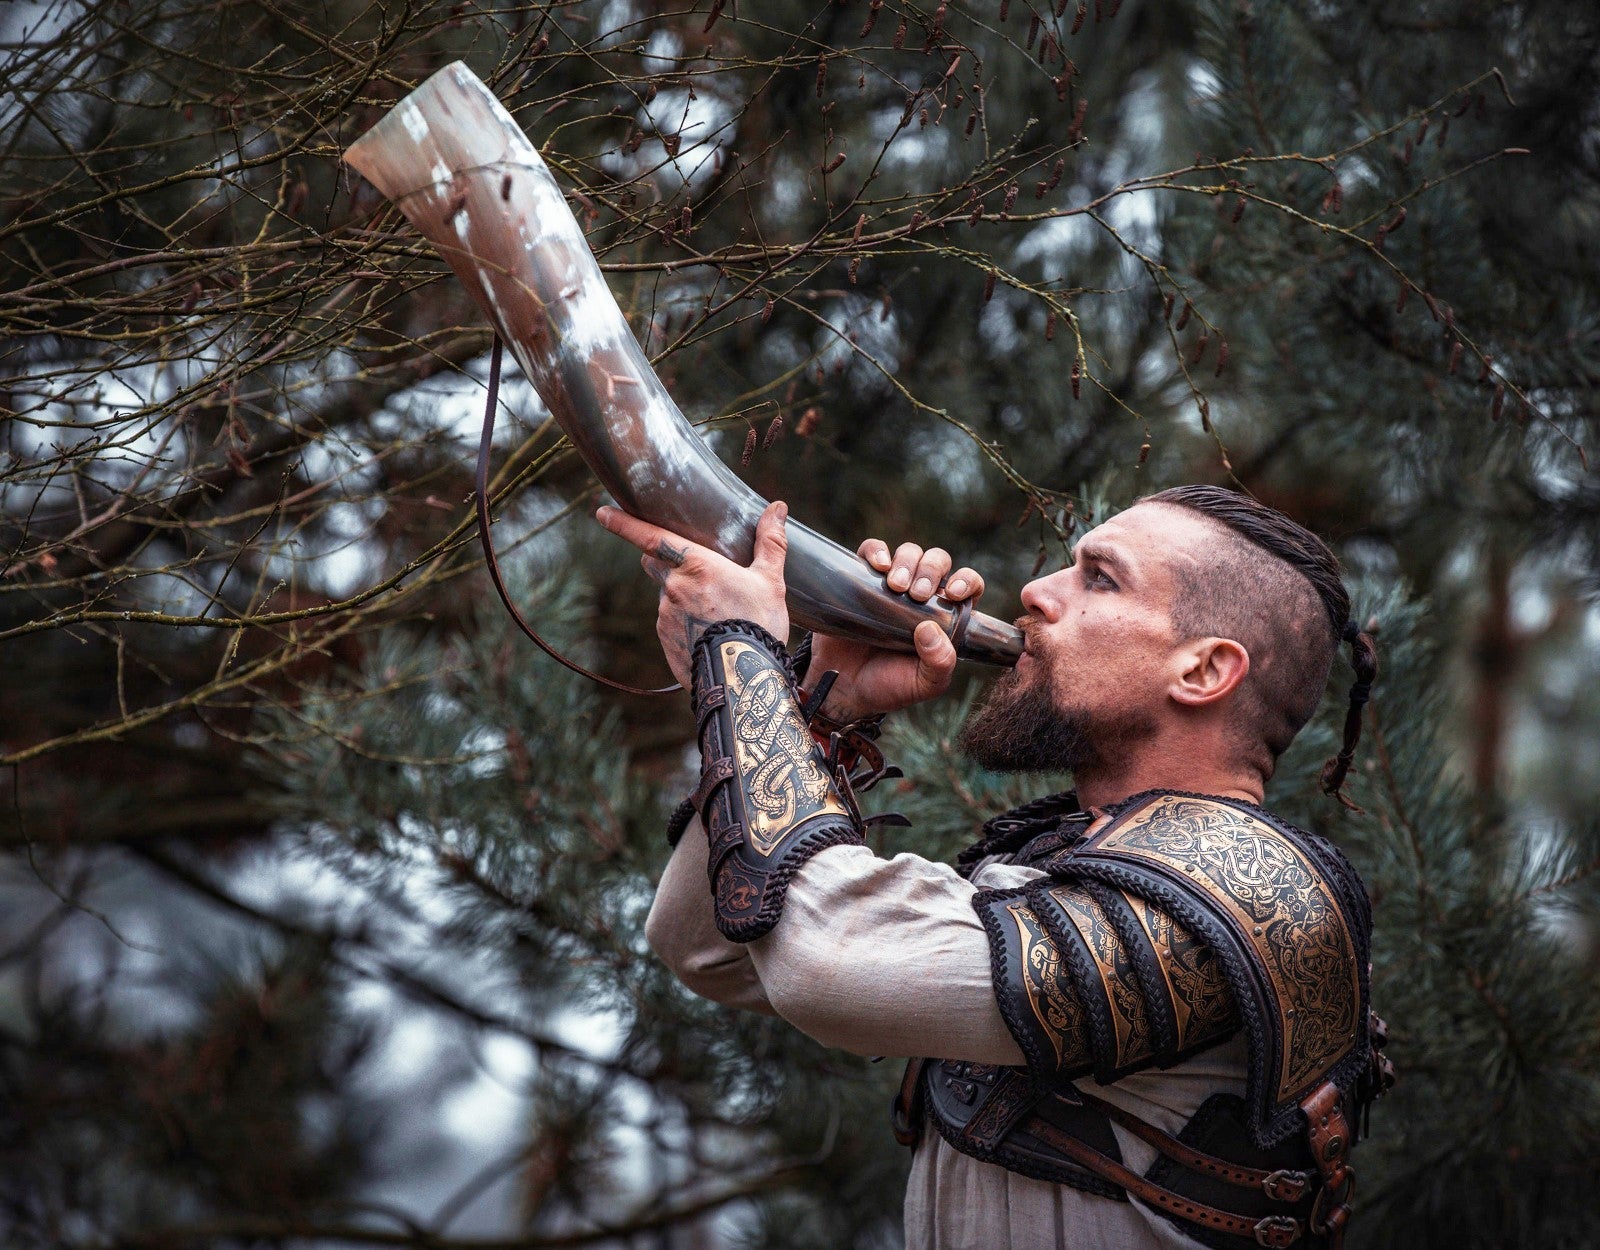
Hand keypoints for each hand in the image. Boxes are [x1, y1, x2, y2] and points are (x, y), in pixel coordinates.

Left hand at [594, 500, 790, 688]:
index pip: (650, 538)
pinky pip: (670, 623)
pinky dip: (685, 623)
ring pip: (667, 596)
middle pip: (655, 564)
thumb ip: (770, 543)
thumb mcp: (771, 582)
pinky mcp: (665, 640)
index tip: (602, 513)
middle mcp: (673, 588)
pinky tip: (709, 633)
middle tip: (695, 570)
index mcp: (696, 565)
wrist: (743, 680)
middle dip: (665, 562)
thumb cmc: (758, 624)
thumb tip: (778, 508)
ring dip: (683, 598)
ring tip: (717, 613)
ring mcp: (665, 616)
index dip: (624, 524)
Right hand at [807, 537, 986, 721]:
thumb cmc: (888, 686)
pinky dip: (876, 551)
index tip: (953, 594)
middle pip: (937, 561)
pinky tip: (877, 566)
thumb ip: (939, 663)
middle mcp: (920, 596)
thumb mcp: (923, 684)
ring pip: (909, 552)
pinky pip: (872, 550)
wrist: (844, 689)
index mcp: (943, 616)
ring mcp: (890, 585)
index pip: (967, 586)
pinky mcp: (861, 579)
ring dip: (907, 562)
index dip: (967, 581)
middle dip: (931, 570)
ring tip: (895, 586)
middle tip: (917, 594)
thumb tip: (931, 629)